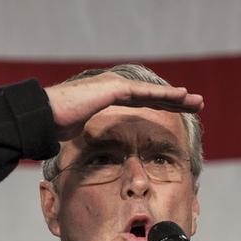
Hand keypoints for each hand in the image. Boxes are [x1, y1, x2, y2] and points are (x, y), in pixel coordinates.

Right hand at [44, 72, 203, 140]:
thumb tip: (92, 154)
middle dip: (174, 101)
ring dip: (176, 97)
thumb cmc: (55, 127)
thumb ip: (91, 138)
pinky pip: (145, 93)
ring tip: (196, 101)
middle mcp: (113, 89)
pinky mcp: (114, 89)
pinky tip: (182, 97)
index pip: (140, 104)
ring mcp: (114, 86)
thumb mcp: (80, 135)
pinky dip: (164, 95)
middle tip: (196, 105)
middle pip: (151, 96)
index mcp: (107, 100)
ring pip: (153, 92)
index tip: (177, 114)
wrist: (44, 117)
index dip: (160, 108)